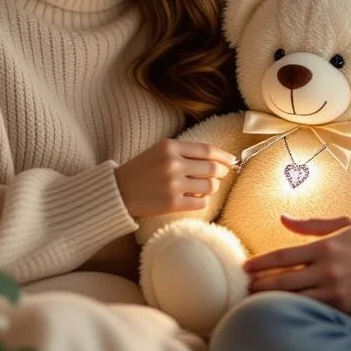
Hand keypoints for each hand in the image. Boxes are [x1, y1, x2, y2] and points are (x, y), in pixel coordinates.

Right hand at [115, 139, 235, 217]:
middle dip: (222, 173)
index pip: (208, 150)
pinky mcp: (172, 203)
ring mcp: (173, 184)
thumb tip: (221, 159)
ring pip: (210, 186)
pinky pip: (201, 202)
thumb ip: (186, 152)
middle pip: (213, 169)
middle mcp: (173, 164)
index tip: (232, 161)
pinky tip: (194, 197)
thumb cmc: (142, 170)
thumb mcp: (161, 151)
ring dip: (211, 187)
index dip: (224, 156)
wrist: (118, 191)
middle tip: (221, 175)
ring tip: (203, 186)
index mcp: (170, 146)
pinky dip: (202, 200)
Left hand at [244, 215, 350, 315]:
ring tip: (256, 301)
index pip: (283, 256)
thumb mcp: (345, 225)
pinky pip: (313, 309)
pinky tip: (283, 310)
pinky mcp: (345, 307)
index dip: (261, 263)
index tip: (246, 267)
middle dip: (261, 284)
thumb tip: (282, 219)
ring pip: (295, 298)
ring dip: (273, 300)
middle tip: (245, 287)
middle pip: (284, 280)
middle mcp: (329, 269)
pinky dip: (296, 309)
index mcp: (327, 246)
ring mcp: (337, 290)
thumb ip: (311, 224)